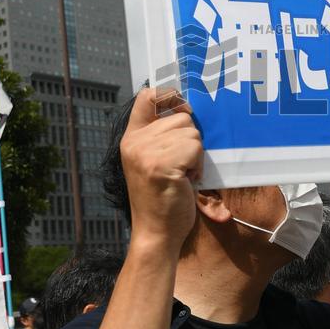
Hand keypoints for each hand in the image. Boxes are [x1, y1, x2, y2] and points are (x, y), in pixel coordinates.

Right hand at [120, 88, 203, 250]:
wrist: (156, 233)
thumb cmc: (161, 198)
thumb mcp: (154, 160)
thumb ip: (162, 136)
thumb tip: (188, 110)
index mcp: (131, 138)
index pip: (147, 96)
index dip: (170, 96)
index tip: (184, 108)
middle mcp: (135, 142)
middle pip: (181, 117)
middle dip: (190, 140)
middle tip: (181, 166)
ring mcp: (146, 153)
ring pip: (192, 132)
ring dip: (195, 154)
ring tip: (182, 175)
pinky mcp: (161, 164)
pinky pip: (195, 147)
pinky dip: (197, 165)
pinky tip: (186, 180)